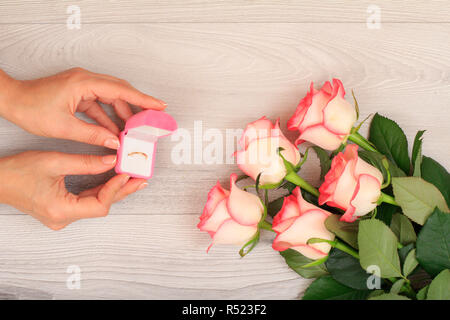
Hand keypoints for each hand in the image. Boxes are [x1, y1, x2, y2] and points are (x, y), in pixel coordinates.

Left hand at [0, 68, 165, 148]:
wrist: (11, 100)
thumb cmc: (30, 109)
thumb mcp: (64, 127)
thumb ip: (93, 135)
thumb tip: (115, 143)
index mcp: (84, 83)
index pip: (121, 90)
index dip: (143, 98)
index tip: (159, 105)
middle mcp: (86, 80)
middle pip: (120, 91)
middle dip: (137, 106)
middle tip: (152, 120)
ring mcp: (83, 85)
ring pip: (111, 98)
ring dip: (122, 114)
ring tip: (133, 131)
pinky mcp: (79, 93)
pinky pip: (100, 104)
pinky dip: (108, 117)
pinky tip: (114, 130)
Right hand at [0, 151, 146, 229]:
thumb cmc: (17, 172)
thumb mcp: (54, 162)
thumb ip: (85, 162)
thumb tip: (112, 160)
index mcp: (60, 210)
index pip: (99, 205)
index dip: (115, 189)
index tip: (127, 173)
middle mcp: (63, 219)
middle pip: (101, 206)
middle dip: (121, 190)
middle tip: (141, 178)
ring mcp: (62, 217)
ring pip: (95, 203)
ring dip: (113, 189)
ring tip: (132, 177)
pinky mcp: (61, 211)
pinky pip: (86, 201)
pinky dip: (100, 190)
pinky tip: (113, 180)